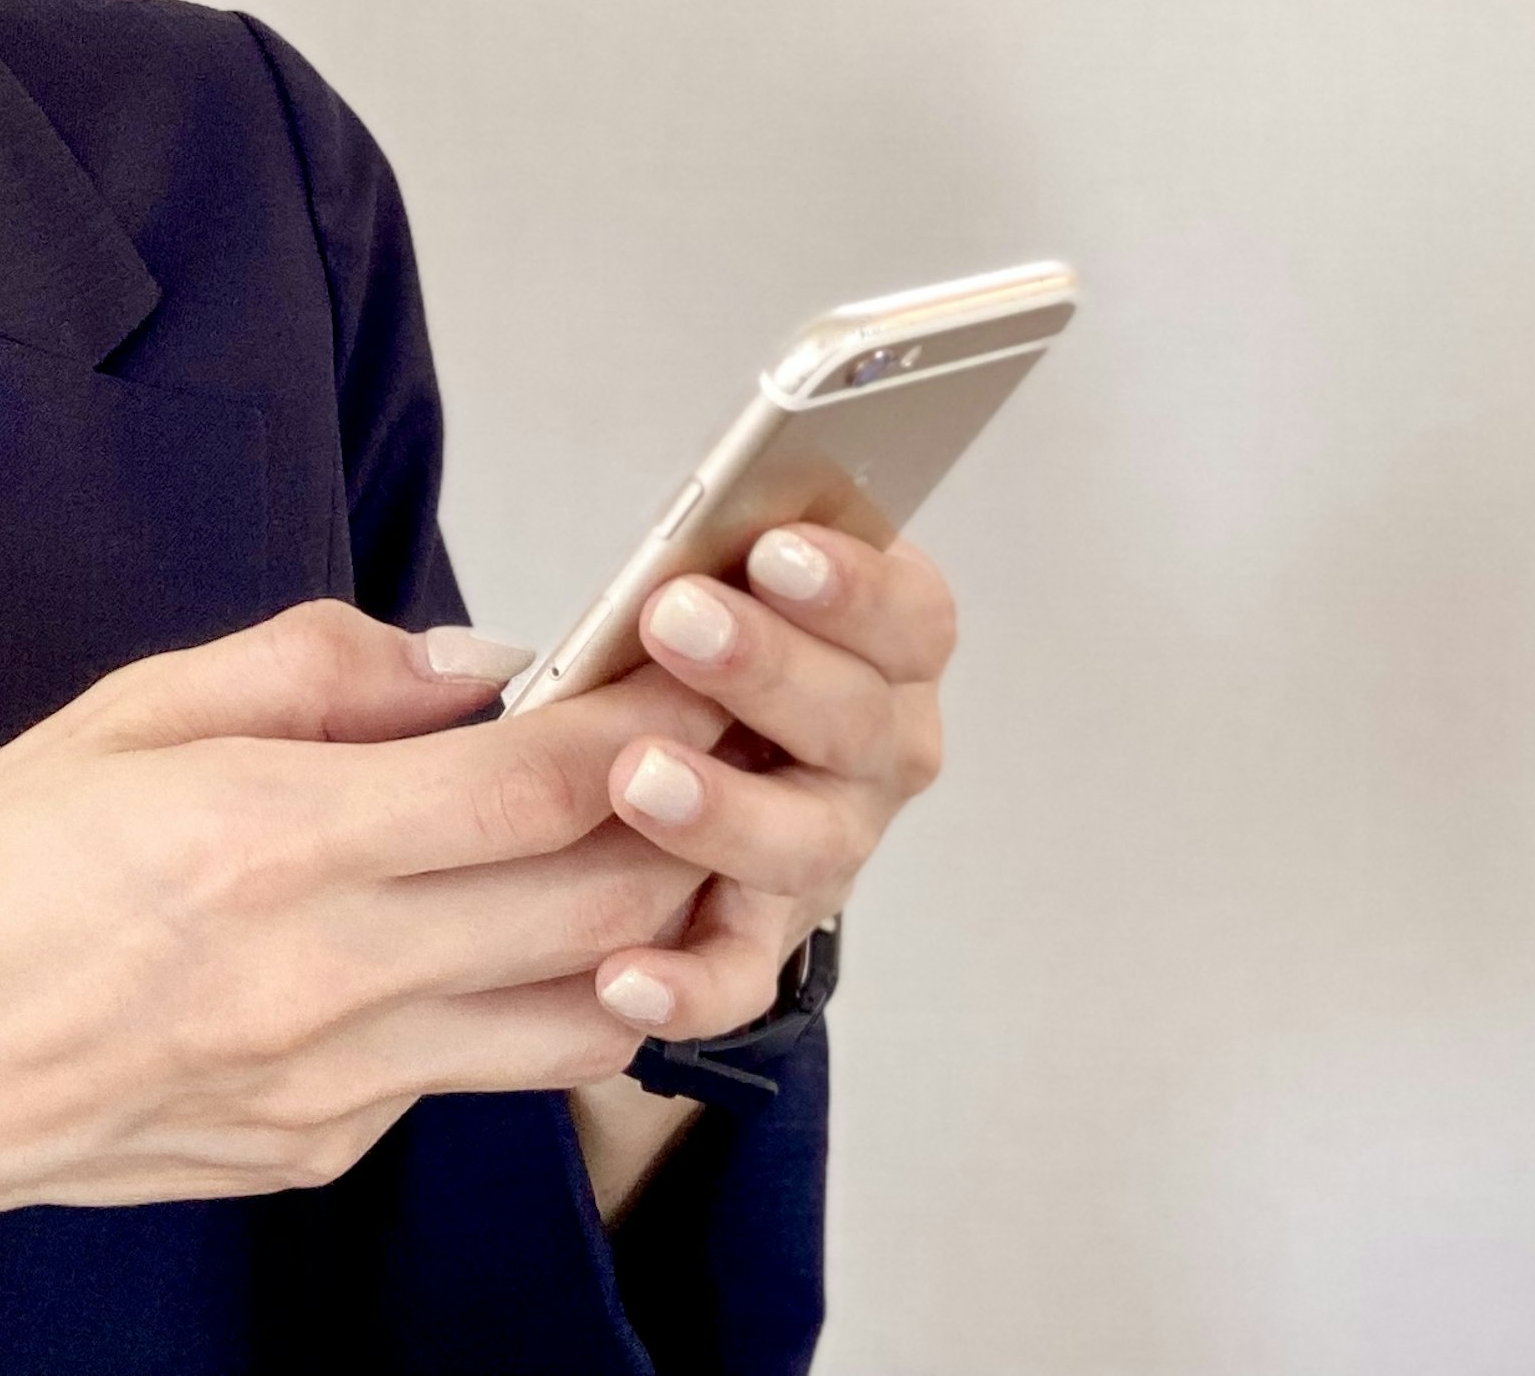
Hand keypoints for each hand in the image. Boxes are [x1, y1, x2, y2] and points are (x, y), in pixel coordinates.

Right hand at [0, 600, 724, 1375]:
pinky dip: (512, 998)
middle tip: (702, 745)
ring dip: (631, 930)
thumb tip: (472, 661)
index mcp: (267, 844)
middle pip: (598, 908)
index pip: (534, 786)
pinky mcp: (322, 1152)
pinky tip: (473, 934)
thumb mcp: (119, 716)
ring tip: (621, 844)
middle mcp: (322, 982)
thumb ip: (312, 671)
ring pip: (578, 1014)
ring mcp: (333, 1088)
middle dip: (681, 819)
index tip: (695, 667)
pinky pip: (471, 1070)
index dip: (644, 721)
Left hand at [584, 526, 955, 1041]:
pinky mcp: (766, 935)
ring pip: (804, 845)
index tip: (777, 551)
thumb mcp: (724, 576)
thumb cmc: (707, 642)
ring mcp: (830, 850)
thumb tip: (671, 550)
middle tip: (677, 619)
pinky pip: (738, 974)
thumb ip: (715, 558)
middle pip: (856, 722)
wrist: (702, 757)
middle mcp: (879, 755)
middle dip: (767, 669)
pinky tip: (624, 974)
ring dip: (725, 812)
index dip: (853, 588)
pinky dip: (687, 985)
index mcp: (889, 650)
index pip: (910, 617)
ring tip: (638, 777)